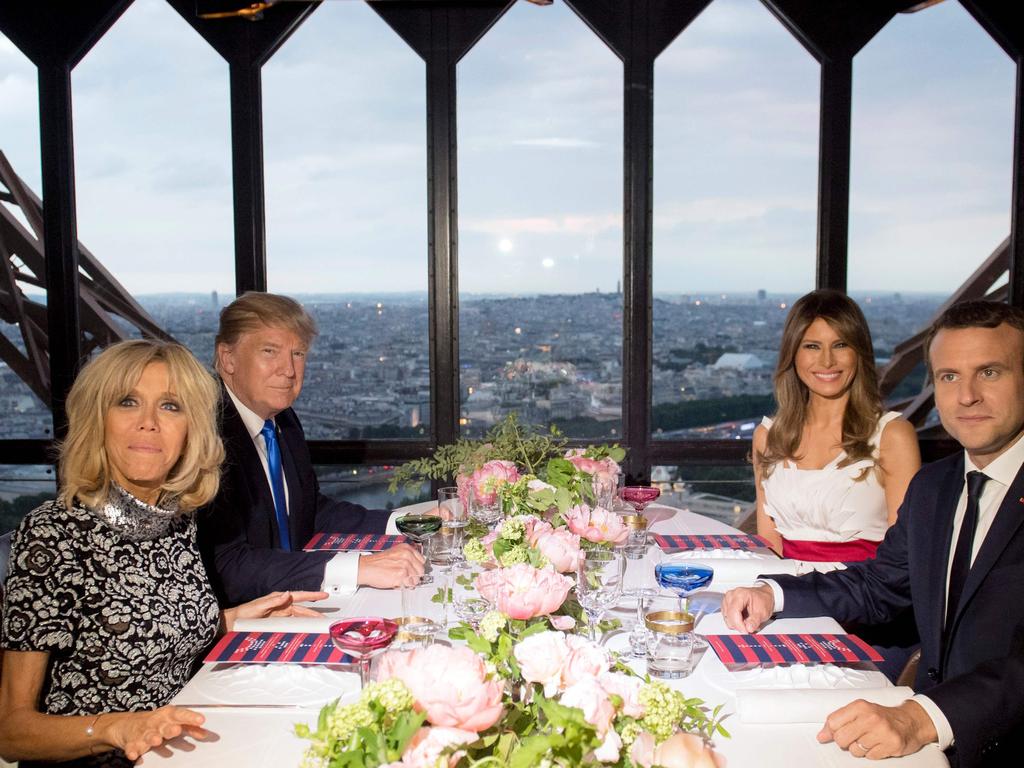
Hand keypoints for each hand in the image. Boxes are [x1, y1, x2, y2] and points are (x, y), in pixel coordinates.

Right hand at [105, 706, 208, 761]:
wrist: (128, 724)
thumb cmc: (157, 722)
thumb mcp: (174, 721)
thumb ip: (190, 727)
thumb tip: (205, 734)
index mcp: (168, 715)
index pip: (181, 714)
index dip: (190, 717)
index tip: (200, 720)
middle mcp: (156, 723)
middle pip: (164, 726)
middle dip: (170, 728)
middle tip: (177, 730)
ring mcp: (144, 733)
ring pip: (148, 736)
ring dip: (152, 738)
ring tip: (157, 741)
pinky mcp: (132, 743)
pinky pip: (132, 747)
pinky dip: (133, 751)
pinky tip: (134, 755)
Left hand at [221, 590, 328, 632]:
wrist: (235, 624)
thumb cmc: (245, 613)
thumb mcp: (259, 607)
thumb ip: (273, 601)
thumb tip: (287, 594)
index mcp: (279, 599)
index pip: (299, 596)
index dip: (312, 595)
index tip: (324, 595)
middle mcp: (282, 606)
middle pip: (302, 609)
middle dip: (313, 613)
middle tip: (324, 618)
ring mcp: (280, 614)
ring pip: (298, 617)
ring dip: (308, 621)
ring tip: (318, 626)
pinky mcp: (278, 622)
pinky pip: (292, 623)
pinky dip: (300, 626)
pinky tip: (305, 630)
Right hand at [357, 543, 423, 588]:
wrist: (366, 568)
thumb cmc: (377, 562)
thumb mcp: (395, 554)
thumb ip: (407, 558)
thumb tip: (417, 568)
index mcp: (406, 548)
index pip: (422, 560)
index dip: (417, 568)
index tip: (414, 571)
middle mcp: (407, 555)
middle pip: (421, 570)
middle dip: (415, 576)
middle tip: (406, 578)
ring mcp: (405, 565)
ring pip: (416, 579)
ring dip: (409, 582)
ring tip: (399, 579)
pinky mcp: (401, 575)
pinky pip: (409, 585)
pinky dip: (404, 586)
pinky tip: (396, 582)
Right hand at [721, 583, 773, 631]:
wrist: (764, 597)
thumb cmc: (763, 601)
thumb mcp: (763, 612)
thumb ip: (755, 621)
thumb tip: (748, 628)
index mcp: (739, 595)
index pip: (734, 612)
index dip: (739, 625)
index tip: (746, 631)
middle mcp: (731, 596)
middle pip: (729, 617)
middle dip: (739, 625)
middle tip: (750, 626)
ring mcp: (727, 600)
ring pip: (727, 619)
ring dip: (737, 624)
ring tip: (747, 621)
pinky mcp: (726, 605)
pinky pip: (727, 618)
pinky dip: (735, 622)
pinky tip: (743, 619)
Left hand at [817, 699, 937, 758]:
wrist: (910, 721)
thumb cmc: (882, 716)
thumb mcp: (859, 712)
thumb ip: (839, 721)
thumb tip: (821, 736)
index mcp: (860, 706)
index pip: (833, 722)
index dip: (831, 731)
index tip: (835, 733)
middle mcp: (871, 718)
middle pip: (841, 739)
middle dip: (844, 742)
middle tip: (854, 737)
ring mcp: (882, 732)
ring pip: (855, 750)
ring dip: (859, 748)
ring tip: (869, 740)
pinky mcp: (892, 745)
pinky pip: (870, 757)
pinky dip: (871, 753)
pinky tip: (878, 745)